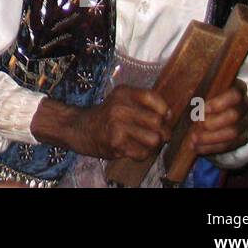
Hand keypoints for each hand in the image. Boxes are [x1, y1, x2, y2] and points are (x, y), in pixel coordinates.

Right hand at [34, 85, 170, 161]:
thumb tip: (170, 115)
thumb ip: (143, 103)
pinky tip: (131, 149)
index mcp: (123, 92)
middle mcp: (120, 106)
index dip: (164, 111)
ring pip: (154, 139)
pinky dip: (141, 154)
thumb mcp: (120, 100)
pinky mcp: (115, 143)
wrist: (78, 127)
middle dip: (162, 132)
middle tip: (157, 135)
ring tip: (144, 143)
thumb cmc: (105, 115)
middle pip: (158, 122)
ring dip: (153, 145)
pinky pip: (142, 153)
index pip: (154, 98)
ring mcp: (117, 125)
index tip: (162, 117)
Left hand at [190, 78, 247, 156]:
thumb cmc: (210, 94)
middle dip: (214, 122)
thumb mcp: (207, 87)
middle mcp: (246, 106)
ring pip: (232, 133)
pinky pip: (229, 146)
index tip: (204, 108)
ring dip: (211, 138)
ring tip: (194, 139)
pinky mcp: (243, 138)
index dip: (219, 103)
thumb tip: (179, 95)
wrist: (225, 107)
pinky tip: (198, 148)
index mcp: (238, 88)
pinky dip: (212, 148)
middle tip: (196, 123)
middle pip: (234, 115)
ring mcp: (246, 123)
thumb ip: (198, 89)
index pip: (235, 95)